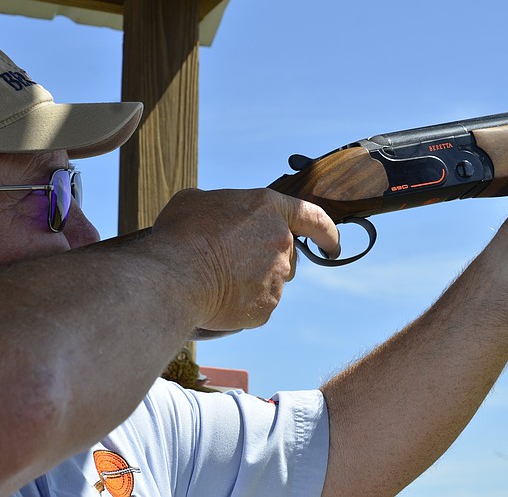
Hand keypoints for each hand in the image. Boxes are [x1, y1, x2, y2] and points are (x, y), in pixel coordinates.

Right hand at [152, 188, 337, 331]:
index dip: (326, 231)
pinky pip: (258, 306)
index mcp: (268, 208)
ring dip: (251, 281)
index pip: (312, 217)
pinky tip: (217, 298)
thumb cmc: (182, 234)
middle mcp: (281, 241)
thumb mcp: (195, 201)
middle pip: (285, 255)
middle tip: (231, 264)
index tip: (332, 245)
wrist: (175, 276)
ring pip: (271, 282)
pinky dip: (241, 304)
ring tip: (217, 280)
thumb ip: (219, 205)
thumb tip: (217, 215)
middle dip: (264, 260)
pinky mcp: (266, 307)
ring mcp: (277, 277)